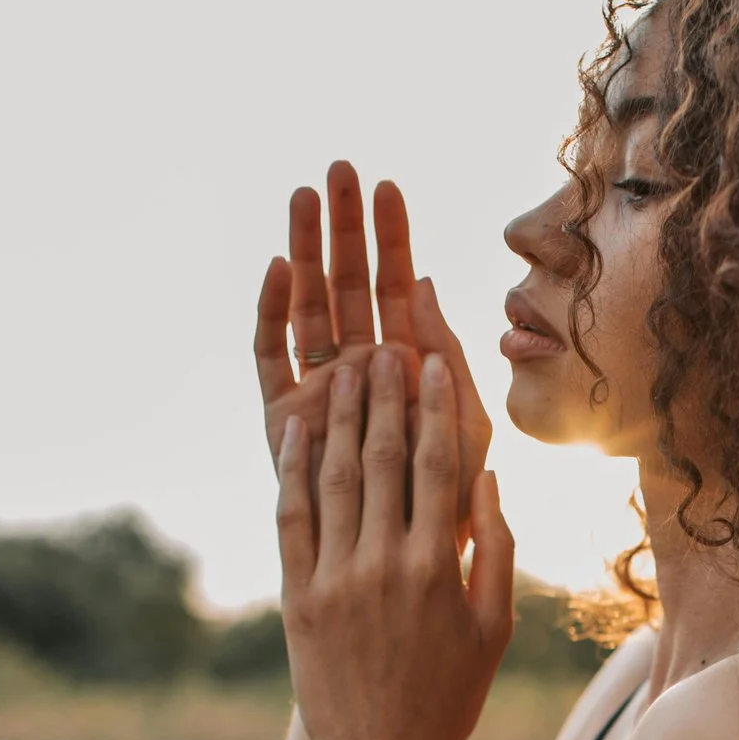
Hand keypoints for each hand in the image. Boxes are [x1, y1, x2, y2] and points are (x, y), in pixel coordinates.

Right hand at [255, 162, 493, 547]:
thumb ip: (448, 355)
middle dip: (345, 227)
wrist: (411, 570)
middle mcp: (359, 371)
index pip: (395, 287)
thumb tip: (421, 283)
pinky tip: (279, 266)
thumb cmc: (452, 508)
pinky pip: (272, 355)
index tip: (387, 185)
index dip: (392, 238)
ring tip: (304, 194)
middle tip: (338, 169)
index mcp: (405, 368)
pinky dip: (272, 311)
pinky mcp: (284, 419)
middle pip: (347, 285)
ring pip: (309, 306)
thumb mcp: (466, 423)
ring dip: (306, 251)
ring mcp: (319, 391)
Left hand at [275, 348, 514, 739]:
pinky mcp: (298, 599)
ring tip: (341, 371)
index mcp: (438, 567)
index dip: (434, 407)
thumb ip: (495, 550)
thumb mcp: (493, 626)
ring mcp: (335, 580)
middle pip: (381, 458)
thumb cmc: (450, 698)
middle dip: (383, 396)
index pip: (436, 466)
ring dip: (336, 418)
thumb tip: (488, 479)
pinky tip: (294, 432)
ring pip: (333, 479)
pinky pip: (292, 520)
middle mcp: (384, 564)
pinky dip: (292, 472)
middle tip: (384, 346)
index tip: (434, 362)